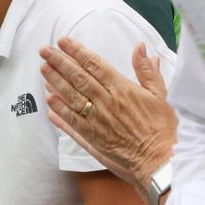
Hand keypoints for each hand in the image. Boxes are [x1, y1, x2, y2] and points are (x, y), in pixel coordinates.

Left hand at [40, 37, 176, 186]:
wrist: (159, 162)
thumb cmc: (161, 129)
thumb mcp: (160, 96)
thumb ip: (147, 71)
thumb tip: (141, 47)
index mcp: (122, 89)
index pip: (95, 65)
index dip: (77, 52)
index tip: (63, 42)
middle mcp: (106, 103)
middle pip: (78, 78)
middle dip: (59, 62)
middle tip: (44, 50)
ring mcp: (97, 120)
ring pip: (71, 97)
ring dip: (55, 82)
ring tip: (43, 69)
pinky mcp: (92, 137)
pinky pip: (71, 121)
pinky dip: (59, 110)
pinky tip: (49, 99)